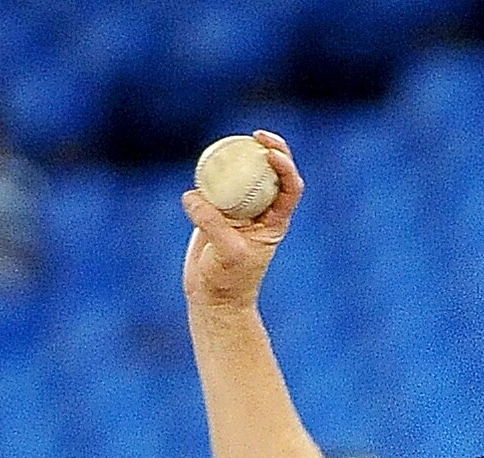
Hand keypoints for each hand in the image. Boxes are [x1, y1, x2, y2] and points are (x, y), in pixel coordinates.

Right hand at [181, 131, 301, 312]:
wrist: (212, 297)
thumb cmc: (228, 279)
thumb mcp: (227, 252)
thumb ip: (212, 223)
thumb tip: (193, 195)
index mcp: (276, 221)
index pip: (289, 187)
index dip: (286, 166)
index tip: (271, 154)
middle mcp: (261, 211)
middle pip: (271, 173)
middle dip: (270, 149)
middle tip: (257, 134)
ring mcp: (238, 209)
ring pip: (242, 175)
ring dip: (238, 156)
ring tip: (227, 143)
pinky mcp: (215, 211)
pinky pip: (213, 185)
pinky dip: (208, 174)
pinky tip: (202, 166)